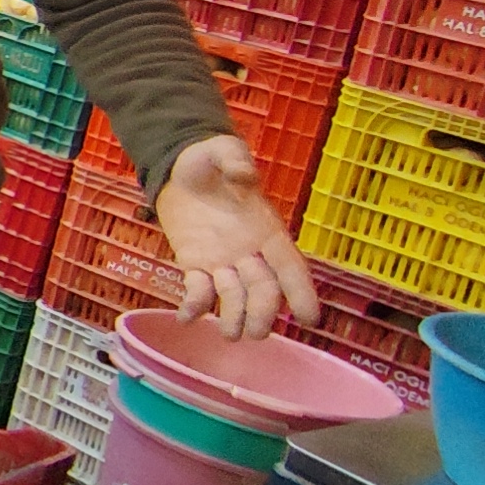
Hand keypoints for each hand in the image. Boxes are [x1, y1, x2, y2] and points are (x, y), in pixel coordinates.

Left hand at [152, 135, 317, 340]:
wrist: (176, 165)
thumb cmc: (209, 159)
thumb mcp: (223, 151)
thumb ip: (235, 160)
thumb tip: (245, 176)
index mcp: (266, 229)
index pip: (290, 266)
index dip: (301, 292)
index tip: (309, 319)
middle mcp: (249, 251)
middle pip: (263, 290)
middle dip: (262, 313)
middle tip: (255, 333)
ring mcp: (222, 261)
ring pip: (235, 296)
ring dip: (234, 317)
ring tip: (230, 334)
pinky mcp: (195, 263)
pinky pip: (198, 290)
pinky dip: (194, 306)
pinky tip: (187, 318)